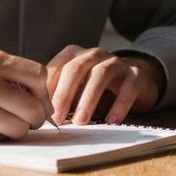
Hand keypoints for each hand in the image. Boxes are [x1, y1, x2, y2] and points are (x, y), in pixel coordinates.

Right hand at [0, 48, 54, 143]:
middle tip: (26, 119)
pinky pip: (2, 137)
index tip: (38, 101)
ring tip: (2, 122)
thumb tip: (42, 97)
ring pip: (22, 127)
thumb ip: (7, 74)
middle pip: (35, 105)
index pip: (39, 75)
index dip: (43, 92)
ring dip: (17, 129)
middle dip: (36, 117)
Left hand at [46, 46, 164, 125]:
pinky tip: (112, 121)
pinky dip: (119, 105)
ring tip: (81, 121)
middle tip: (58, 118)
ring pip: (100, 75)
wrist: (135, 79)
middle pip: (76, 69)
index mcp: (74, 54)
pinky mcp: (135, 74)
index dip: (47, 90)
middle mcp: (94, 54)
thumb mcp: (75, 87)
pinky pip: (127, 88)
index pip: (57, 68)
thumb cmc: (96, 86)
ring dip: (88, 99)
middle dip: (64, 94)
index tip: (41, 112)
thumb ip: (58, 95)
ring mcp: (116, 62)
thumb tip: (39, 115)